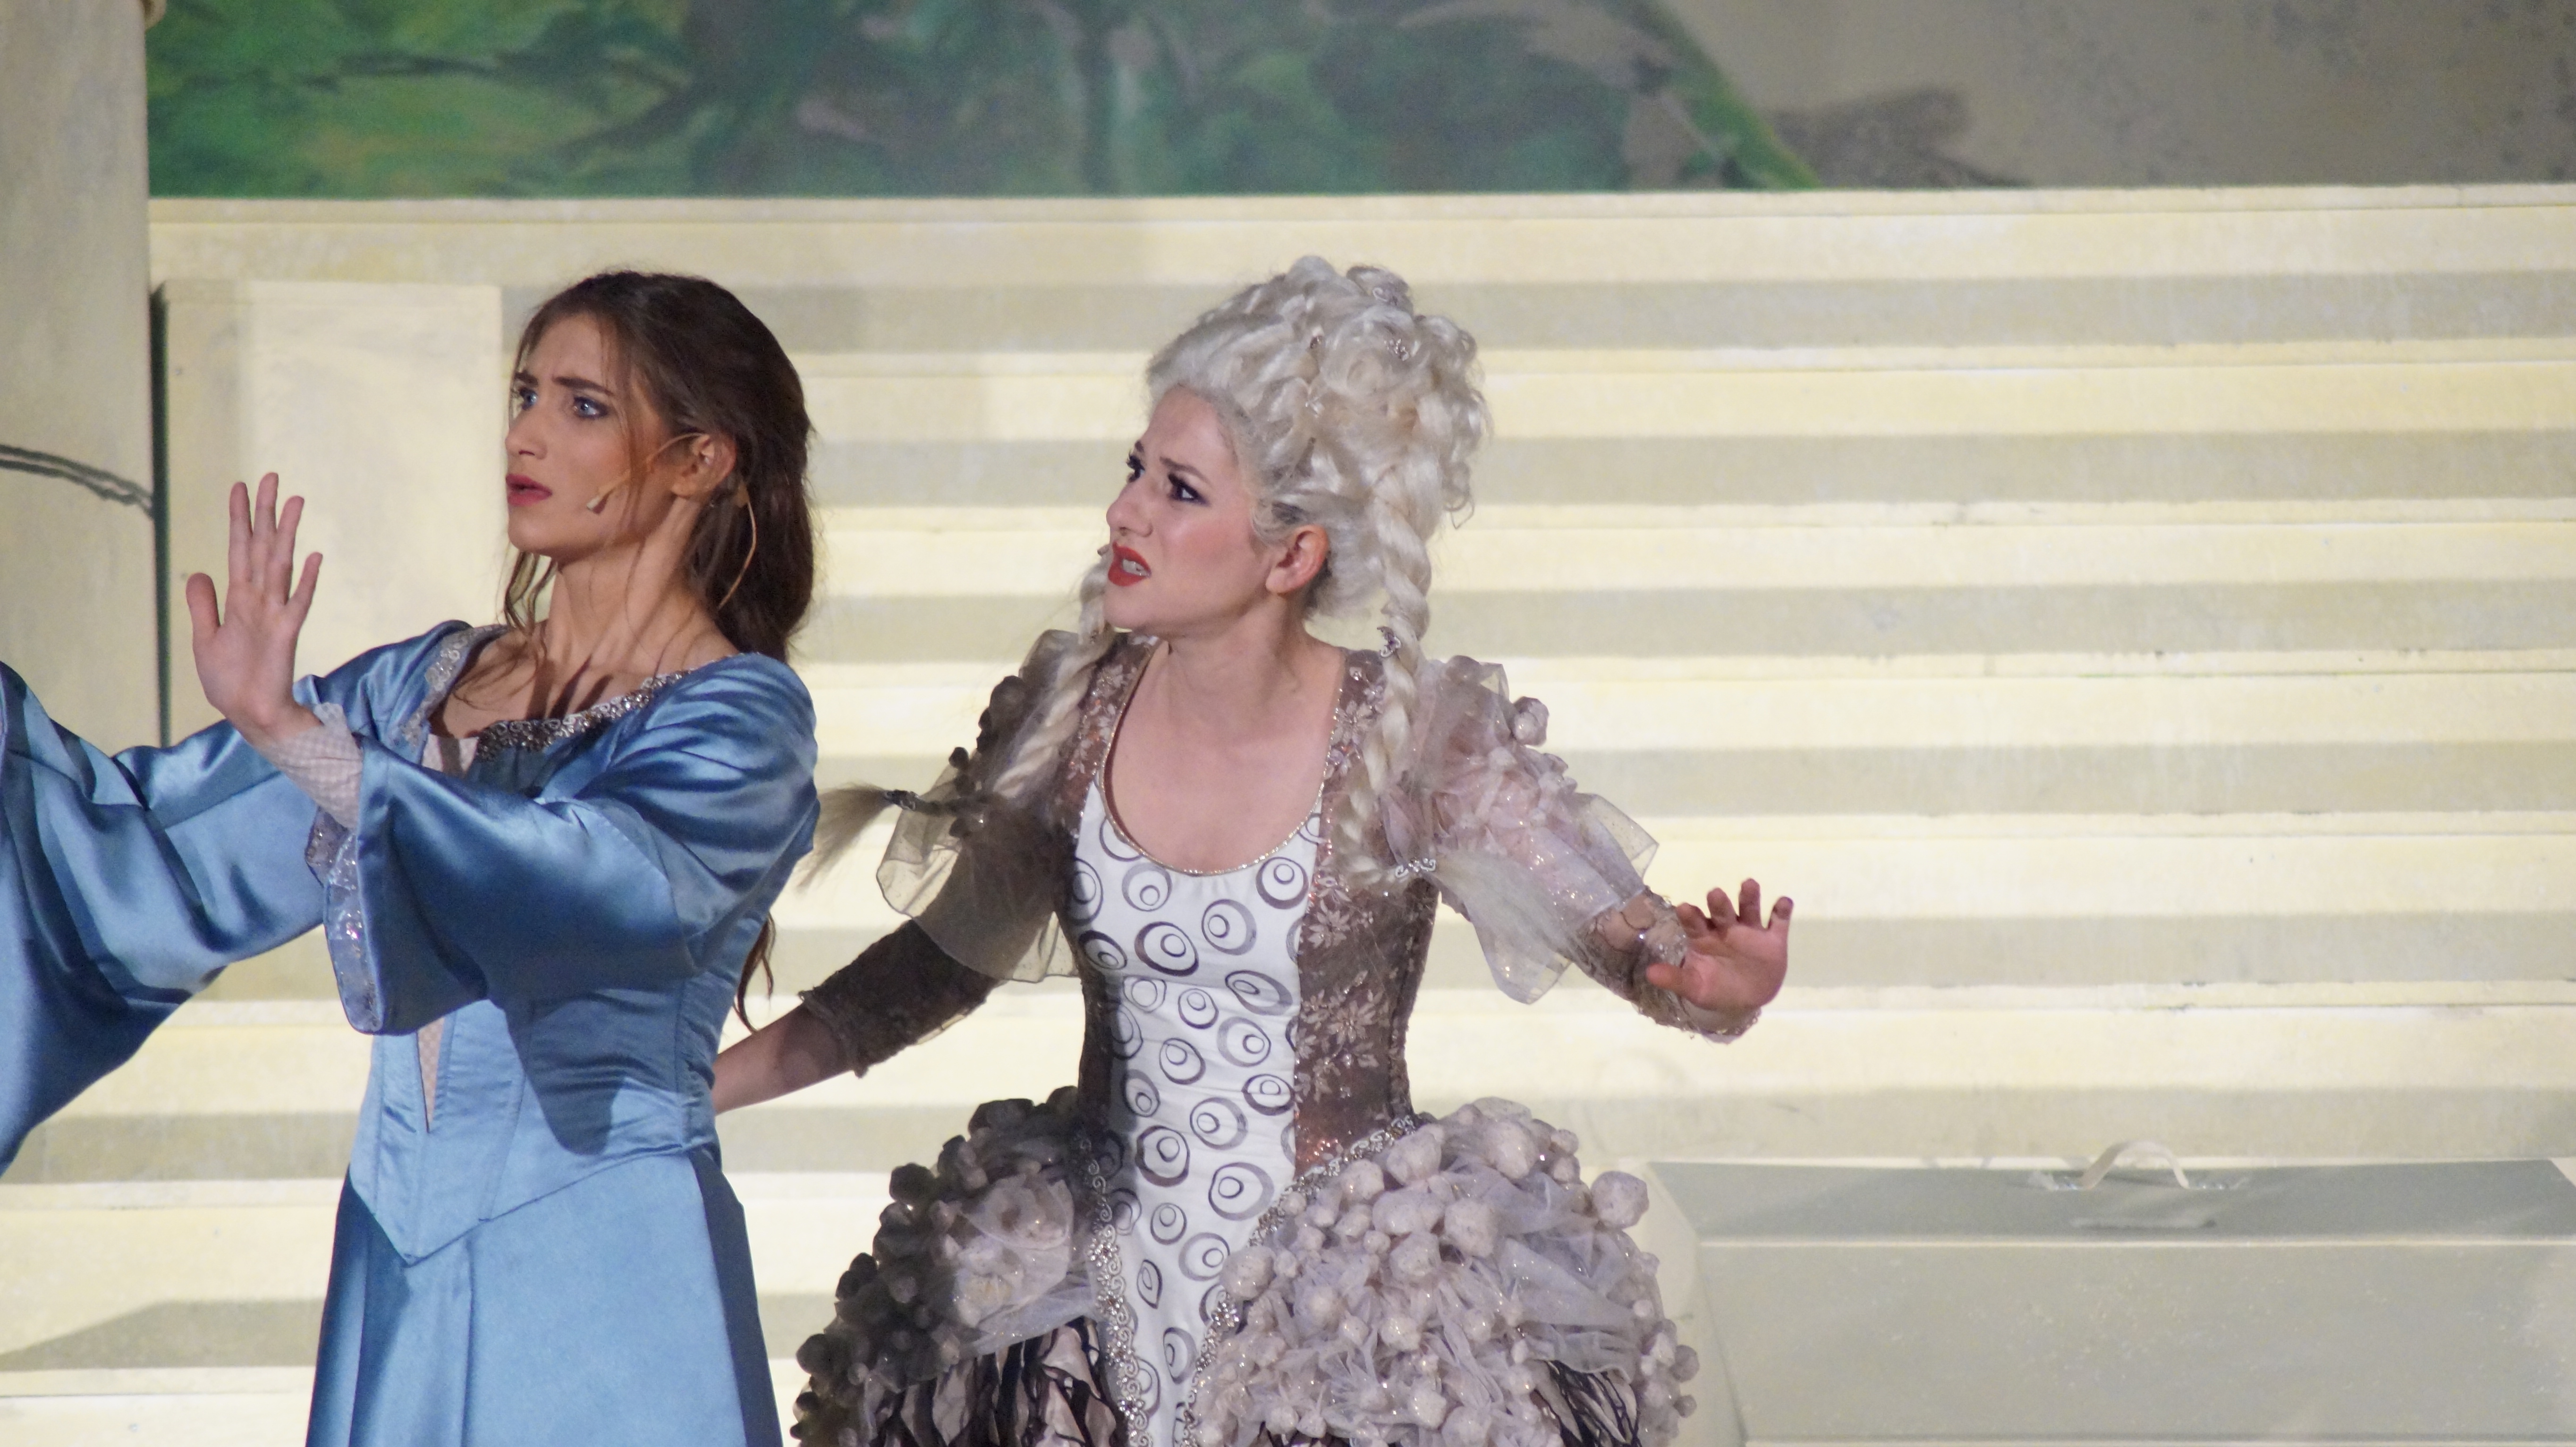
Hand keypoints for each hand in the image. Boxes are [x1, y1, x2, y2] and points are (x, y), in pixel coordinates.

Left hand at [185, 474, 321, 748]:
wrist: (248, 714)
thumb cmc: (229, 680)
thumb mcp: (204, 639)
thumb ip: (203, 605)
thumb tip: (199, 571)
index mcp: (239, 599)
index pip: (239, 549)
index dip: (239, 519)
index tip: (240, 487)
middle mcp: (259, 599)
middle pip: (263, 547)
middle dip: (266, 512)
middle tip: (271, 477)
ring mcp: (275, 614)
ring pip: (281, 564)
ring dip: (287, 533)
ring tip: (294, 502)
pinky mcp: (286, 633)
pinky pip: (298, 602)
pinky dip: (306, 581)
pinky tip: (314, 557)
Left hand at [1646, 878, 1789, 1014]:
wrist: (1744, 1001)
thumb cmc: (1714, 988)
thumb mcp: (1694, 987)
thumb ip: (1675, 979)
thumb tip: (1650, 974)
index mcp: (1704, 938)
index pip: (1695, 924)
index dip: (1690, 916)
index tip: (1684, 908)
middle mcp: (1726, 929)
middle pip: (1722, 912)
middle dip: (1719, 903)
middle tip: (1714, 893)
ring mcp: (1750, 932)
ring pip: (1749, 910)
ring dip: (1749, 897)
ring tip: (1749, 884)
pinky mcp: (1773, 940)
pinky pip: (1778, 923)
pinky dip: (1781, 911)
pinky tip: (1784, 902)